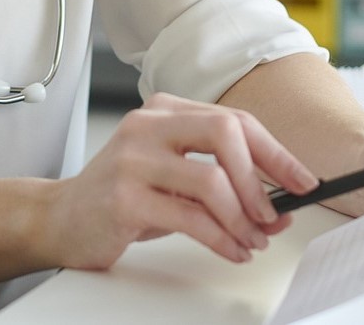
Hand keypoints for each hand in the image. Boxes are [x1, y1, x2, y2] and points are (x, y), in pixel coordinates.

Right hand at [40, 92, 319, 269]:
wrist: (62, 217)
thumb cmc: (124, 196)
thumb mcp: (175, 181)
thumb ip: (223, 186)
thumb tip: (278, 210)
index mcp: (162, 112)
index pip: (234, 120)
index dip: (275, 153)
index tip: (302, 182)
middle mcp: (145, 126)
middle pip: (225, 132)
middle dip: (259, 179)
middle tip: (270, 214)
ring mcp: (131, 159)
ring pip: (211, 180)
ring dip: (243, 219)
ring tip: (251, 240)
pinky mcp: (123, 197)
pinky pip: (191, 219)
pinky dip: (222, 240)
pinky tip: (231, 250)